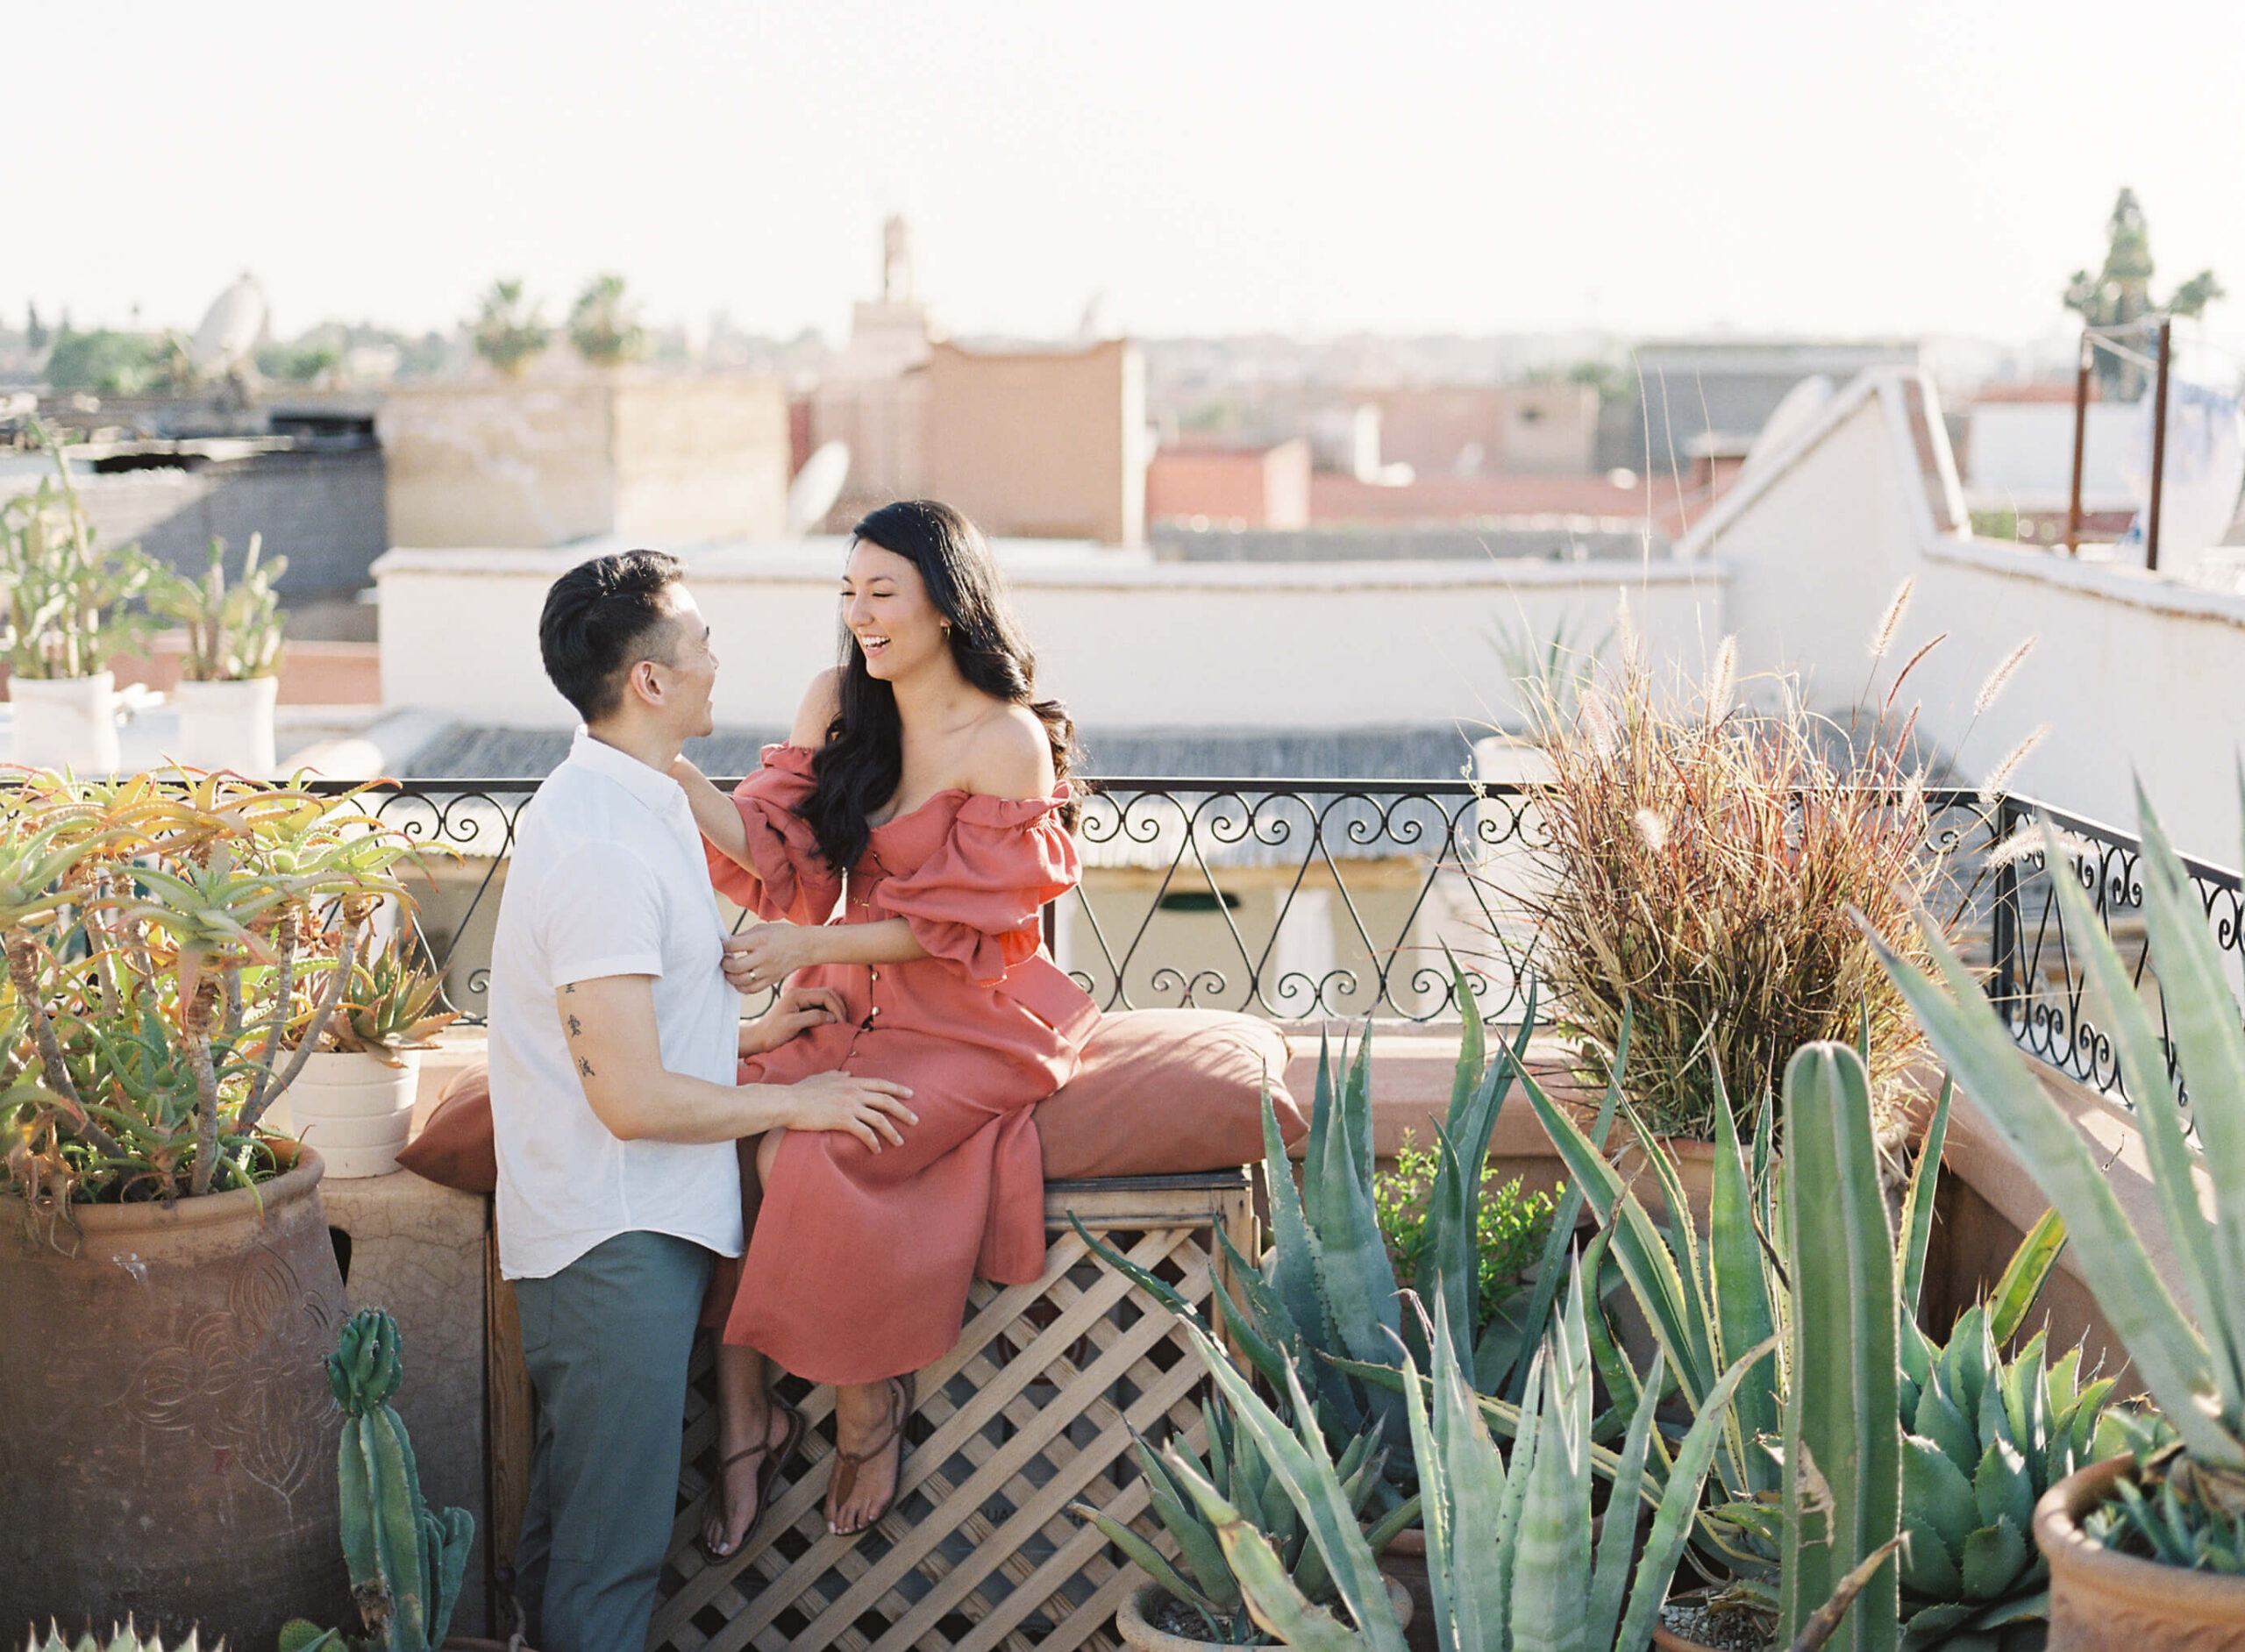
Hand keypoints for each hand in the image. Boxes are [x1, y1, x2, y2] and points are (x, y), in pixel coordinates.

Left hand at [723, 923, 820, 994]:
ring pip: (740, 981)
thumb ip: (743, 936)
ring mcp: (768, 971)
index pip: (732, 945)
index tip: (721, 946)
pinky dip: (740, 987)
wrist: (804, 946)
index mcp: (760, 940)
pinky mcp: (771, 981)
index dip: (722, 946)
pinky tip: (739, 980)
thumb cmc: (782, 935)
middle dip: (724, 963)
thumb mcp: (762, 928)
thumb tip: (725, 944)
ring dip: (730, 976)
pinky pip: (751, 989)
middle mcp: (764, 957)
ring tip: (730, 970)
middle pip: (735, 966)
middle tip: (724, 960)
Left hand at [740, 986, 846, 1056]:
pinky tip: (831, 1022)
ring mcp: (800, 1000)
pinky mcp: (801, 1008)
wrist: (758, 1039)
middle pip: (828, 994)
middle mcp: (800, 994)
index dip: (836, 1008)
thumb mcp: (792, 1025)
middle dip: (838, 1007)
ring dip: (835, 1009)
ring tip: (840, 1023)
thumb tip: (832, 1017)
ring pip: (825, 999)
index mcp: (797, 994)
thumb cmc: (772, 1033)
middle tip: (844, 1023)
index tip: (841, 1023)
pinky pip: (820, 1006)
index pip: (825, 995)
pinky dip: (829, 1013)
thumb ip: (813, 1017)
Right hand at [783, 1072, 916, 1151]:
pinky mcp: (842, 1120)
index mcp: (851, 1081)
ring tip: (900, 1141)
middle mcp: (854, 1091)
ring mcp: (849, 1105)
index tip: (911, 1094)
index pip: (880, 1084)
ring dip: (892, 1131)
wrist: (788, 1101)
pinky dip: (873, 1142)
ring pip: (879, 1118)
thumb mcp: (822, 1077)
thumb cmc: (802, 1090)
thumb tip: (848, 1072)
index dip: (897, 1089)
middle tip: (916, 1120)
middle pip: (886, 1101)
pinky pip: (864, 1132)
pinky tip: (877, 1150)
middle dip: (903, 1111)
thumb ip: (838, 1074)